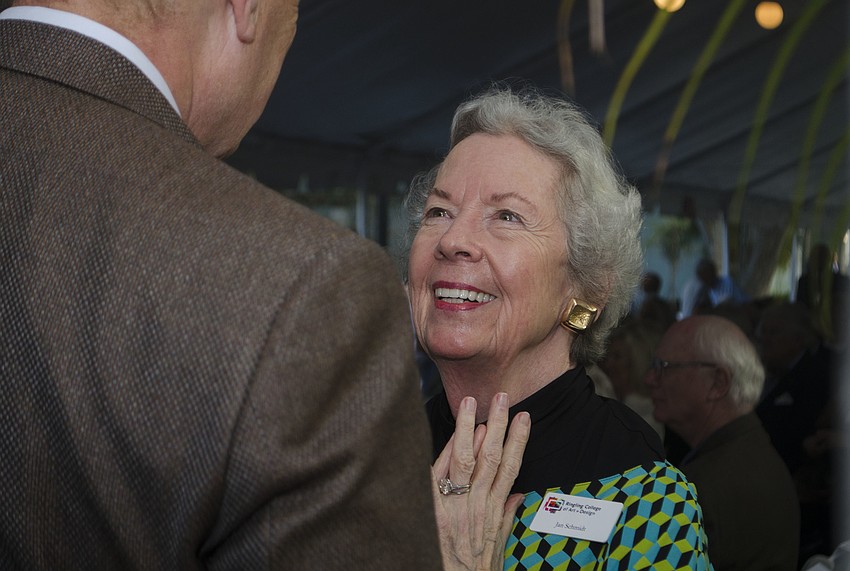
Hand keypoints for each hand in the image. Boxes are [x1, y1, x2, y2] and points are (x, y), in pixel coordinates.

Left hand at [431, 393, 530, 570]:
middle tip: (502, 397)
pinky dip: (446, 455)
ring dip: (468, 429)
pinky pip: (440, 476)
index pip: (511, 467)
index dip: (518, 441)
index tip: (524, 418)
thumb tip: (519, 495)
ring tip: (471, 403)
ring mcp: (456, 506)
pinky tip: (451, 435)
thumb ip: (506, 516)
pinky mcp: (434, 510)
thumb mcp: (496, 544)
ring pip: (466, 460)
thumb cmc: (474, 567)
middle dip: (498, 425)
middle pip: (491, 457)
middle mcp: (477, 504)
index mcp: (493, 510)